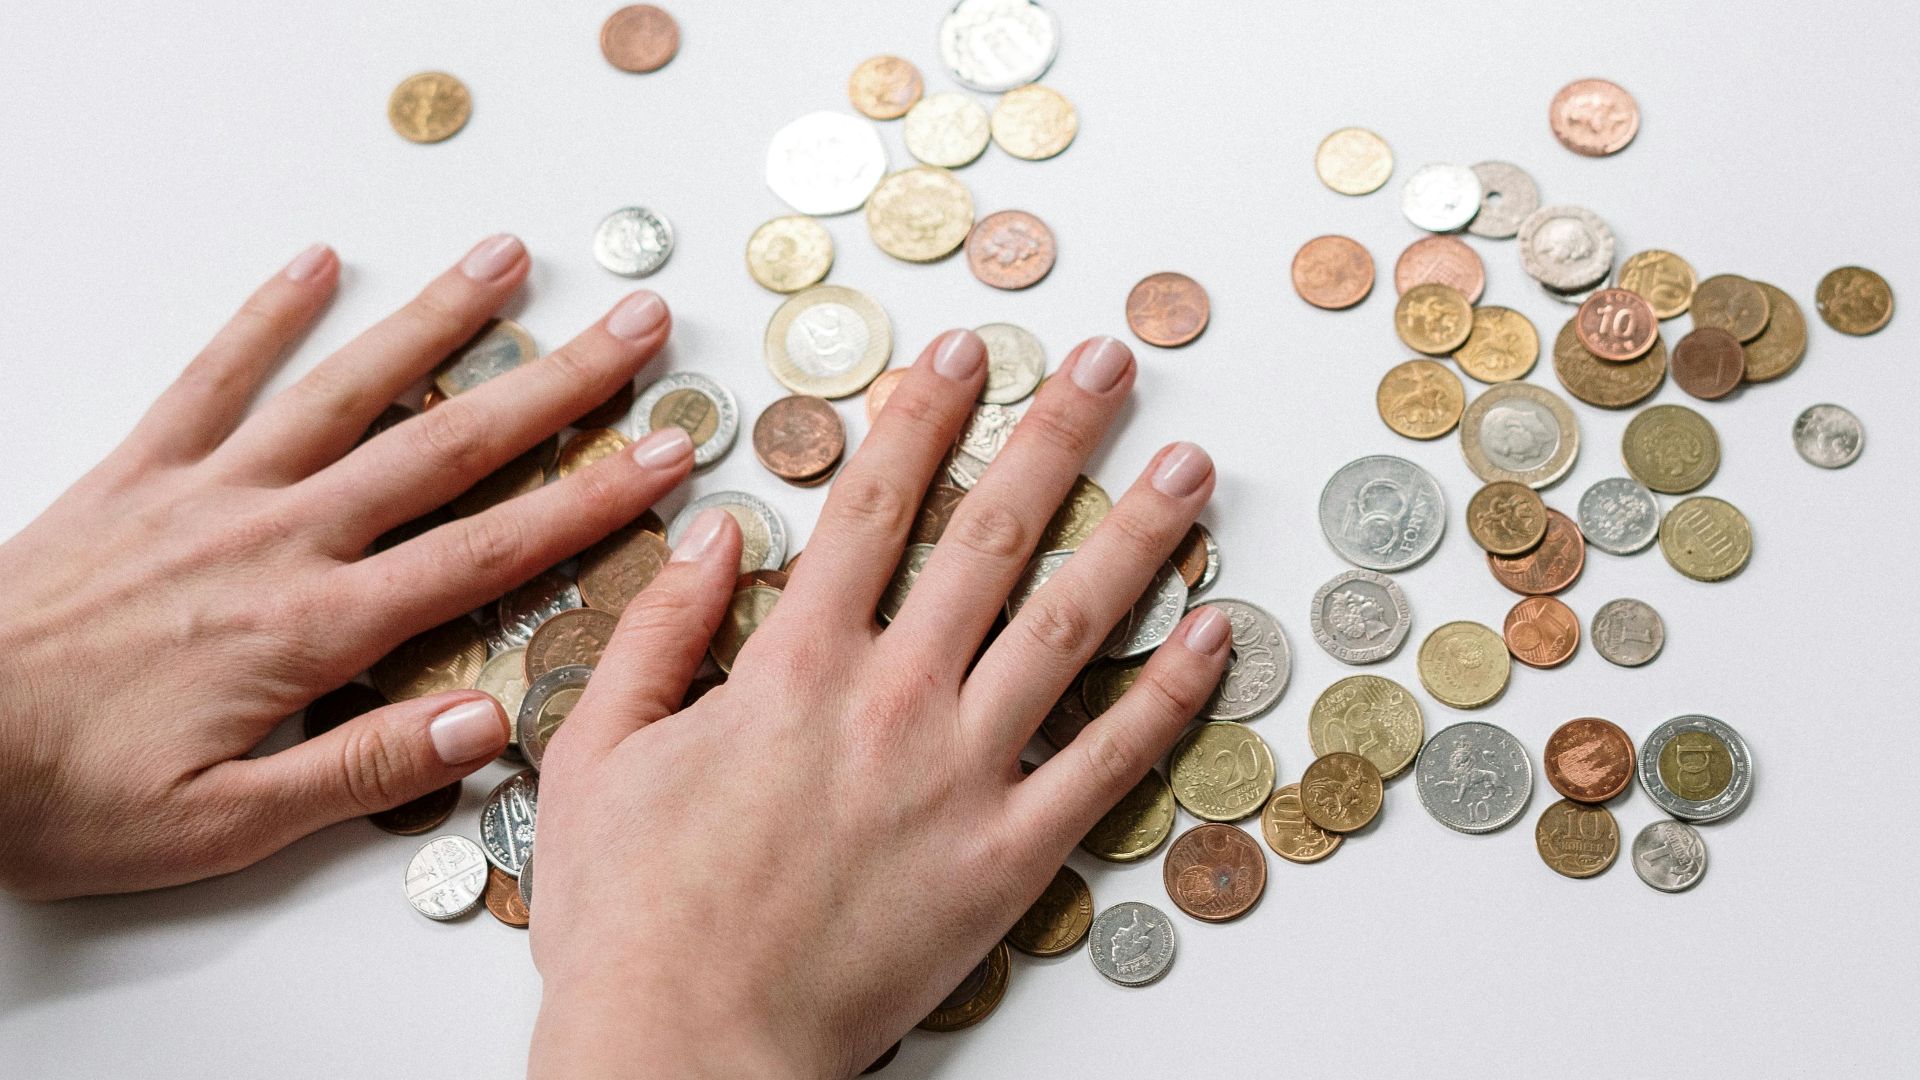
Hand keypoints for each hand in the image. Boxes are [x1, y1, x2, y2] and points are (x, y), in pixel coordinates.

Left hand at [0, 236, 697, 898]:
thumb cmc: (63, 796)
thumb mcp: (223, 825)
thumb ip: (361, 771)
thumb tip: (488, 724)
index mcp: (312, 629)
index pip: (485, 555)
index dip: (589, 499)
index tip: (666, 454)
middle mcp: (277, 539)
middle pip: (447, 448)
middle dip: (557, 384)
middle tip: (633, 328)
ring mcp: (208, 492)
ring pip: (347, 389)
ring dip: (436, 322)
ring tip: (506, 262)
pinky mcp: (138, 473)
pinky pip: (212, 377)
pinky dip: (265, 315)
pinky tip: (316, 262)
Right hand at [527, 328, 1227, 1077]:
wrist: (686, 1048)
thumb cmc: (631, 914)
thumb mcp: (596, 754)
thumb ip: (656, 632)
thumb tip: (714, 533)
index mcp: (795, 665)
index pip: (877, 501)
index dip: (926, 413)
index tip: (966, 351)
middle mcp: (893, 698)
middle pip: (995, 534)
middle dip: (1058, 433)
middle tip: (1109, 363)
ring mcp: (964, 776)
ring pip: (1072, 627)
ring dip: (1140, 537)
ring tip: (1191, 470)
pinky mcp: (1009, 858)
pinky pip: (1110, 764)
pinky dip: (1170, 696)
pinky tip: (1214, 635)